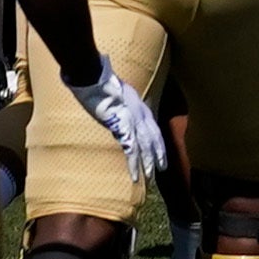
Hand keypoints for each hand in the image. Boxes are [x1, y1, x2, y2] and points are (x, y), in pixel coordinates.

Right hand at [83, 67, 170, 181]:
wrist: (97, 81)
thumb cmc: (102, 83)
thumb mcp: (119, 91)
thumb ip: (122, 102)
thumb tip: (117, 110)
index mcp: (140, 106)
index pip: (153, 127)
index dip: (157, 141)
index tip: (159, 151)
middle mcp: (142, 115)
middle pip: (154, 139)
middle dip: (158, 154)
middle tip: (162, 168)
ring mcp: (135, 123)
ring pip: (146, 148)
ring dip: (148, 164)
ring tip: (149, 177)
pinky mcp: (125, 130)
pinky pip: (132, 152)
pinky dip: (134, 165)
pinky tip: (135, 176)